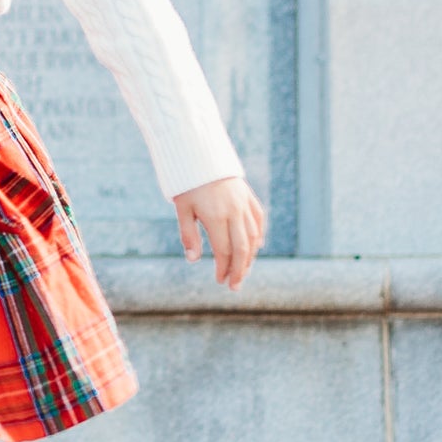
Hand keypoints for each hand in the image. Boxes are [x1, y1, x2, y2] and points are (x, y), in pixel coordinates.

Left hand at [173, 174, 265, 289]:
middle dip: (239, 270)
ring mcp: (244, 204)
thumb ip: (189, 235)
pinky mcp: (249, 197)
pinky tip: (255, 248)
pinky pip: (258, 221)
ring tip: (243, 272)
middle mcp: (234, 211)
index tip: (220, 280)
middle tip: (234, 286)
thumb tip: (193, 260)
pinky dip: (258, 237)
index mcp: (216, 216)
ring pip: (253, 237)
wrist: (201, 154)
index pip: (224, 250)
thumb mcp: (182, 209)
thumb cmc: (187, 183)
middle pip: (242, 249)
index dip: (223, 268)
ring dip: (250, 257)